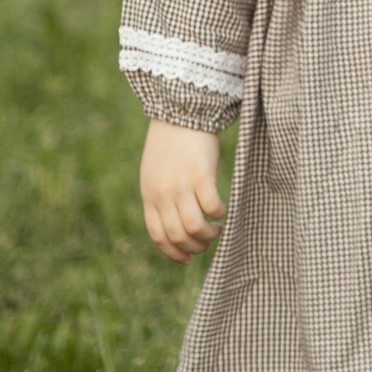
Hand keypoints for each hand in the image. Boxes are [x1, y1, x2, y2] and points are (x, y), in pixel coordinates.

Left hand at [140, 119, 225, 261]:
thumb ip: (159, 198)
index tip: (187, 260)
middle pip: (177, 236)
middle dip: (194, 248)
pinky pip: (212, 207)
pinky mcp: (202, 174)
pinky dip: (219, 214)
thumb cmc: (168, 143)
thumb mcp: (153, 174)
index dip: (173, 254)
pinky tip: (223, 211)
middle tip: (206, 243)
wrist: (178, 111)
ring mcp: (182, 185)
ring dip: (208, 236)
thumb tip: (173, 225)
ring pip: (195, 227)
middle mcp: (163, 194)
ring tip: (216, 230)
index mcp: (149, 196)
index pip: (158, 236)